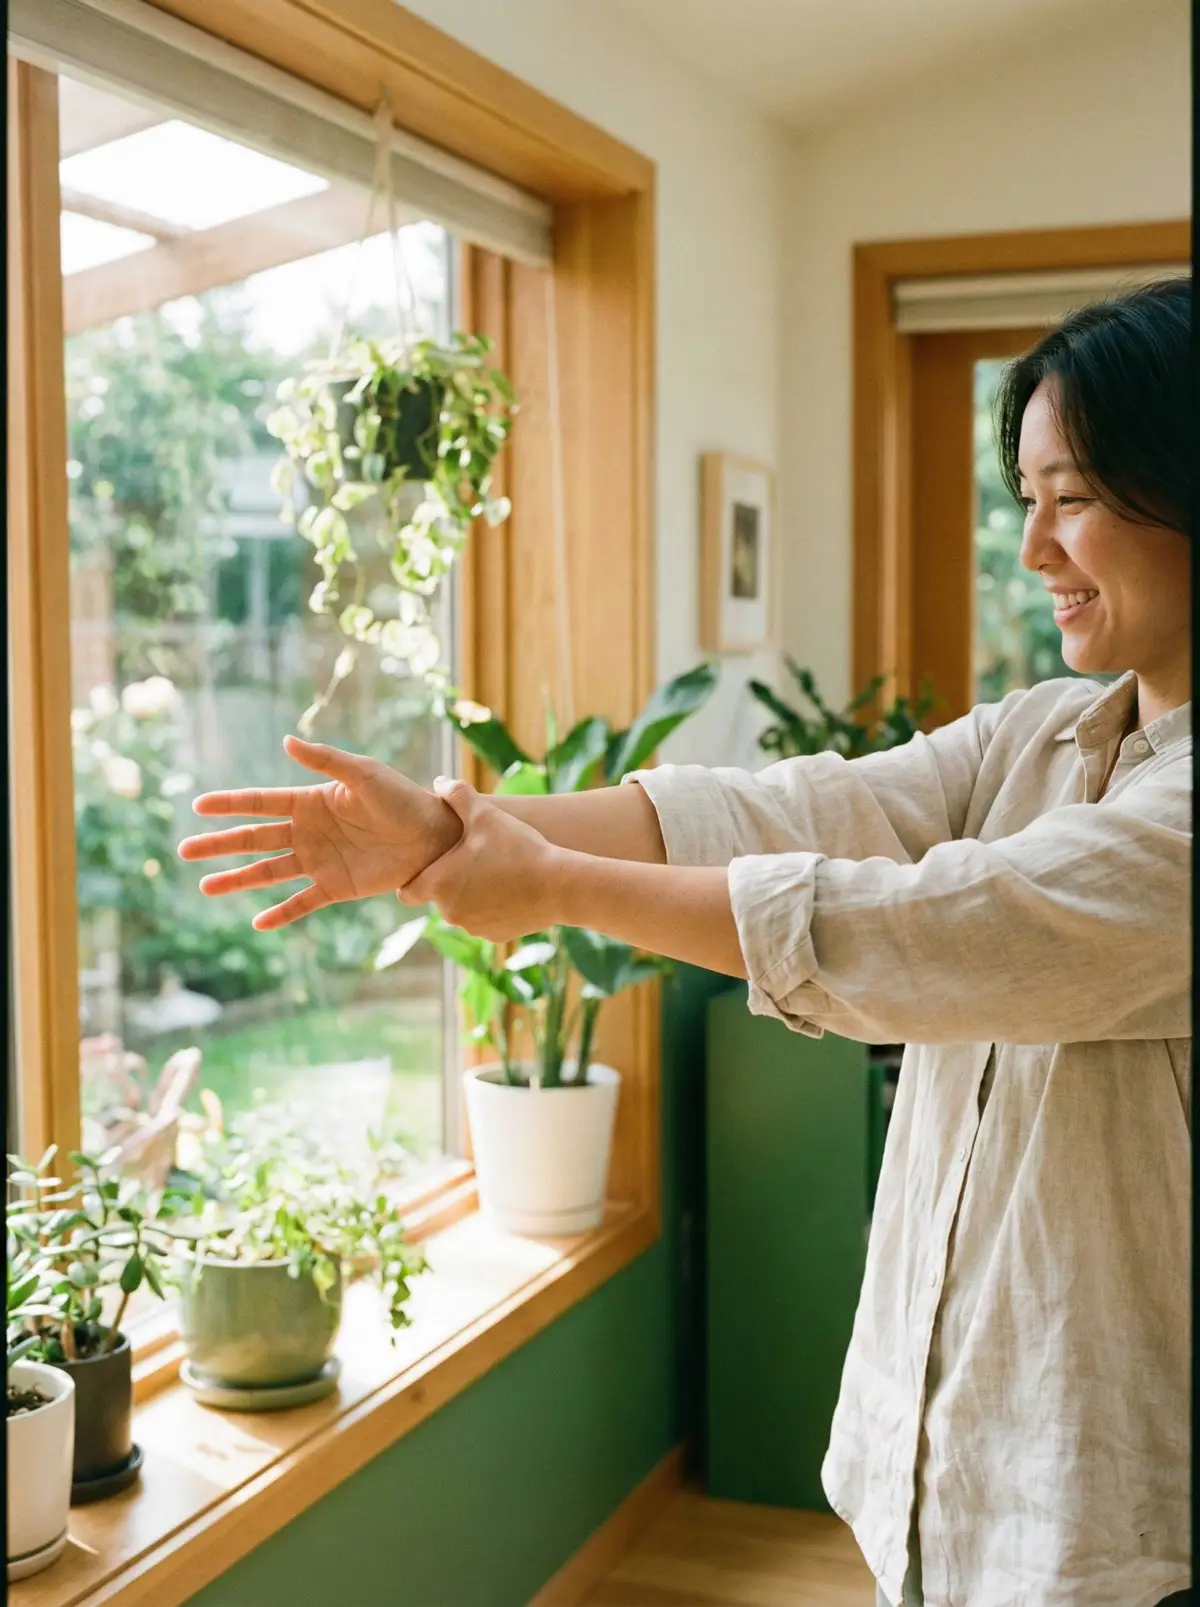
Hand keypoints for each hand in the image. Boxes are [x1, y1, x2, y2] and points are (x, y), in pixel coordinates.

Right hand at [178, 736, 461, 928]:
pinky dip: (281, 913)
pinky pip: (302, 902)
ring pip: (268, 873)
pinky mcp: (336, 887)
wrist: (435, 836)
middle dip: (219, 844)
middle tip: (185, 849)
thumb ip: (325, 760)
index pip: (260, 803)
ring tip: (206, 888)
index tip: (198, 806)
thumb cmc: (402, 798)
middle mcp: (308, 832)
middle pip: (254, 839)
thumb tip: (286, 741)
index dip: (230, 805)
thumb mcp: (364, 774)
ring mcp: (319, 861)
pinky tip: (258, 923)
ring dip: (237, 880)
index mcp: (310, 802)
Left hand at [401, 779, 560, 940]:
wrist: (559, 885)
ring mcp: (474, 928)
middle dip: (452, 881)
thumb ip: (457, 795)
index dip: (413, 879)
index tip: (428, 868)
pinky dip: (494, 909)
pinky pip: (486, 921)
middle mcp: (450, 912)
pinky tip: (513, 890)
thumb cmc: (518, 848)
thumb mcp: (486, 814)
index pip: (407, 892)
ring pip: (464, 910)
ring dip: (473, 895)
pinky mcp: (496, 937)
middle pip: (440, 897)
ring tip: (497, 873)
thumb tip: (439, 782)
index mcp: (440, 884)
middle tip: (474, 860)